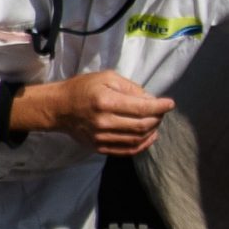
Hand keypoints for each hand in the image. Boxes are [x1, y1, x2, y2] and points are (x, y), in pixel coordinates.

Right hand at [9, 70, 173, 154]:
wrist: (58, 108)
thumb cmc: (82, 88)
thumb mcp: (106, 77)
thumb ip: (130, 88)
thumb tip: (151, 99)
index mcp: (106, 102)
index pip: (142, 108)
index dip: (160, 107)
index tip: (170, 104)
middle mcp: (104, 122)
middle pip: (142, 125)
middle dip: (157, 118)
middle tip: (162, 112)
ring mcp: (101, 137)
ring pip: (137, 139)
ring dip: (152, 131)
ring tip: (156, 122)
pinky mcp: (99, 147)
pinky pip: (127, 150)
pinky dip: (142, 145)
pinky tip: (149, 137)